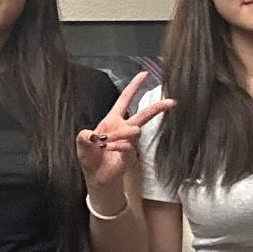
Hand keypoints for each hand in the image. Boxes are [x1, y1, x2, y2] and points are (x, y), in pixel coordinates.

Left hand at [75, 72, 175, 198]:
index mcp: (111, 120)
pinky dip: (118, 146)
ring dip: (121, 134)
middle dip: (156, 108)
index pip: (124, 100)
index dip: (133, 87)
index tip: (144, 74)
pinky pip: (129, 145)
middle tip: (171, 102)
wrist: (97, 177)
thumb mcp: (82, 144)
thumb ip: (84, 137)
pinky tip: (110, 150)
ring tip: (106, 143)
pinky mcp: (130, 152)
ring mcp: (128, 140)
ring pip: (135, 129)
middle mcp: (122, 128)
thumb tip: (92, 134)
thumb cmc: (90, 158)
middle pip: (143, 114)